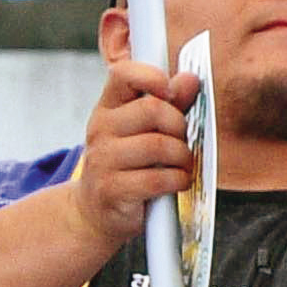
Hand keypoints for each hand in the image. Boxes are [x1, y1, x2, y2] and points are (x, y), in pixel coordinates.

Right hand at [70, 56, 202, 224]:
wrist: (97, 211)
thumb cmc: (129, 165)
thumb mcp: (146, 130)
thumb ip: (171, 104)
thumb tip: (190, 79)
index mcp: (108, 108)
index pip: (123, 74)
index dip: (151, 75)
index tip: (170, 90)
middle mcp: (100, 130)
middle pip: (153, 109)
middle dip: (179, 126)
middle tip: (181, 142)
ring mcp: (102, 160)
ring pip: (159, 145)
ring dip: (183, 157)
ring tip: (181, 165)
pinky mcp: (111, 189)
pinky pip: (158, 178)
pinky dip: (178, 180)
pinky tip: (177, 182)